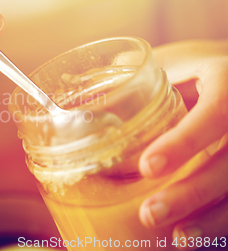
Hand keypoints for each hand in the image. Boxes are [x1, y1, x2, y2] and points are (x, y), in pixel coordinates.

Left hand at [138, 40, 227, 248]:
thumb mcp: (169, 59)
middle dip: (192, 192)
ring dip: (211, 217)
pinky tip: (190, 237)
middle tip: (151, 213)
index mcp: (226, 81)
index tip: (148, 168)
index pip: (216, 113)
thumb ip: (132, 70)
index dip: (185, 142)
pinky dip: (218, 221)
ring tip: (177, 239)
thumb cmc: (193, 67)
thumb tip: (78, 91)